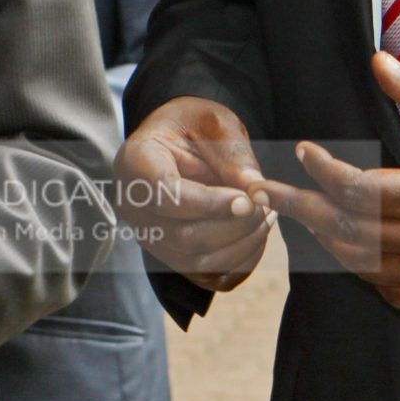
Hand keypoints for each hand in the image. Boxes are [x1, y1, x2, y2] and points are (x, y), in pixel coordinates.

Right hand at [115, 95, 275, 292]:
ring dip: (240, 246)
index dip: (211, 203)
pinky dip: (237, 263)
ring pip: (196, 262)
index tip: (248, 199)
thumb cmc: (194, 125)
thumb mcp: (215, 123)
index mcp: (136, 163)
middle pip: (183, 236)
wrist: (179, 141)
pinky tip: (255, 236)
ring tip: (265, 218)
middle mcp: (133, 206)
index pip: (168, 195)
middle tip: (266, 208)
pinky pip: (206, 276)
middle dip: (234, 227)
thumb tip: (256, 192)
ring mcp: (148, 237)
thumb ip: (233, 155)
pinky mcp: (168, 256)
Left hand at [258, 53, 399, 312]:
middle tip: (268, 190)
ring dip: (326, 240)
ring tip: (299, 215)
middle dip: (303, 208)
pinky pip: (392, 291)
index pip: (360, 190)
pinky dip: (363, 271)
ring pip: (364, 266)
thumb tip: (379, 62)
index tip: (303, 151)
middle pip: (349, 231)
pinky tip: (348, 249)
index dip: (323, 170)